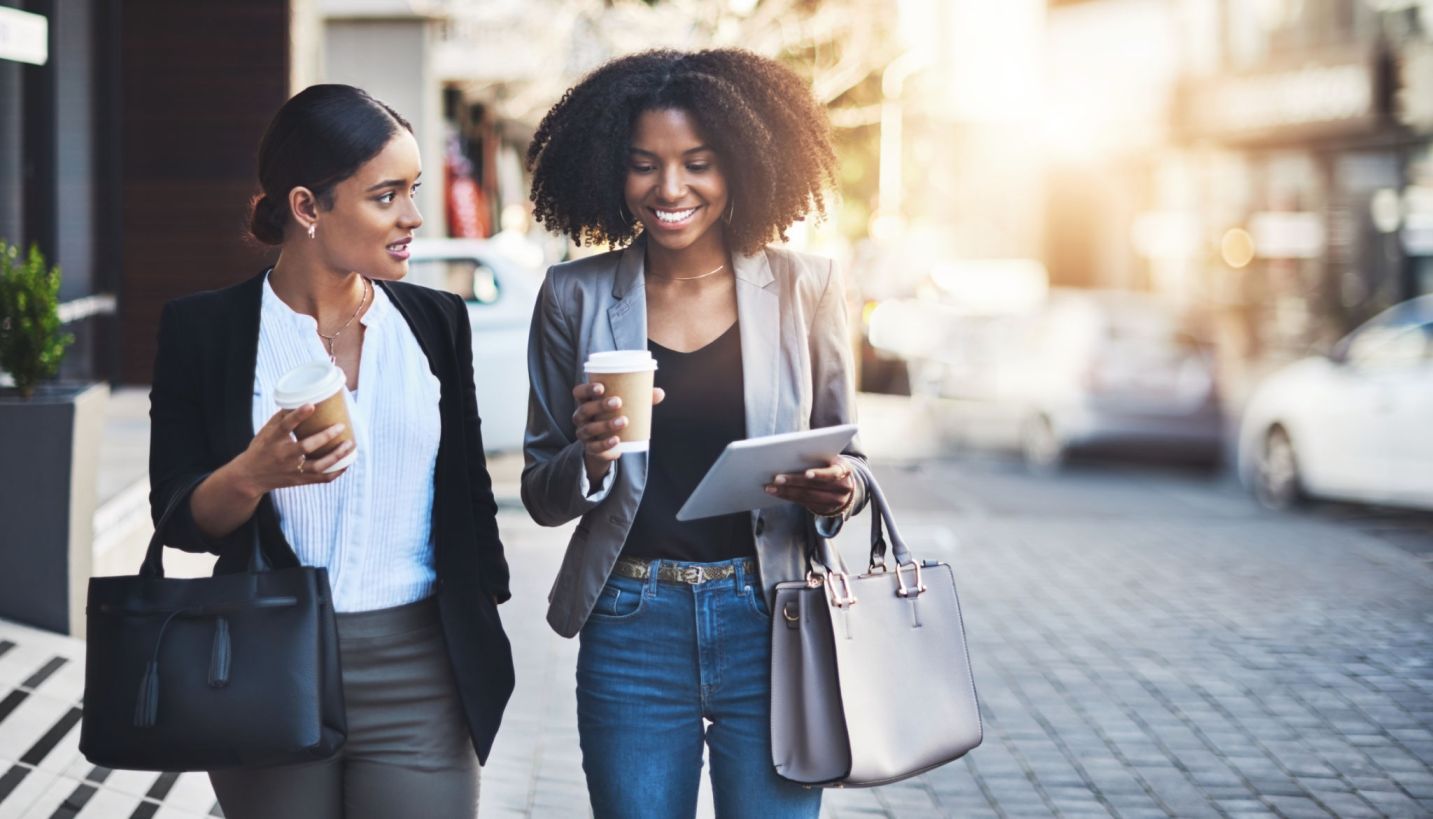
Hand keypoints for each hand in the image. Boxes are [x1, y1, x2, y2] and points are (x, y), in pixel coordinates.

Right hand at [233, 405, 353, 494]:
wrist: (250, 477)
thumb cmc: (261, 449)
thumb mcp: (266, 431)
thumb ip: (282, 418)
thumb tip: (303, 400)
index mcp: (273, 440)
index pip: (285, 425)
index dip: (298, 415)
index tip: (312, 404)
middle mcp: (283, 455)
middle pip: (306, 447)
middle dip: (325, 437)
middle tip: (341, 426)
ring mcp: (292, 470)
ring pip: (318, 466)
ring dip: (336, 456)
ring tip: (350, 444)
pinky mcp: (299, 480)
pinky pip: (321, 479)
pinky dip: (336, 472)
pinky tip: (346, 463)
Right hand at [571, 382, 664, 485]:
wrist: (608, 443)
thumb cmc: (615, 416)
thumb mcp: (625, 406)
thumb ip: (640, 399)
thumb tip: (660, 393)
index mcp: (586, 401)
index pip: (579, 392)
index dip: (587, 389)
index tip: (602, 387)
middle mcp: (580, 416)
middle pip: (585, 410)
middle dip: (600, 405)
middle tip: (618, 402)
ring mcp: (583, 433)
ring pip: (590, 429)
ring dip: (606, 424)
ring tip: (624, 421)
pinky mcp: (590, 448)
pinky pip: (595, 447)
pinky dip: (605, 444)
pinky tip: (616, 440)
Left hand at [765, 457, 853, 516]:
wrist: (845, 486)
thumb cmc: (831, 465)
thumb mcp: (831, 459)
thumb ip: (817, 457)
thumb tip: (789, 455)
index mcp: (845, 469)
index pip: (833, 473)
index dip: (820, 474)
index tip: (806, 473)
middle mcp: (843, 487)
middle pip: (815, 486)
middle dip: (794, 481)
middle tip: (776, 478)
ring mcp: (835, 501)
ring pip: (807, 496)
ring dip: (786, 492)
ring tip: (770, 487)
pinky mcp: (824, 509)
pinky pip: (804, 503)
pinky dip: (788, 497)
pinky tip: (776, 492)